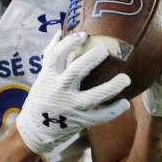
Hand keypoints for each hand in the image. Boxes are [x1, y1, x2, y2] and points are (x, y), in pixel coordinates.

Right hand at [16, 32, 130, 154]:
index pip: (57, 54)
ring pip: (93, 96)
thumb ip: (51, 55)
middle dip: (92, 59)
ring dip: (111, 87)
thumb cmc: (42, 97)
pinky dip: (113, 110)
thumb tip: (60, 32)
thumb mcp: (43, 76)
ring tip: (126, 78)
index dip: (70, 42)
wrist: (35, 129)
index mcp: (49, 77)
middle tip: (105, 51)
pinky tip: (125, 103)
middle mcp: (60, 90)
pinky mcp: (80, 120)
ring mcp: (71, 106)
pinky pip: (100, 116)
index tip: (84, 35)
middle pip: (77, 71)